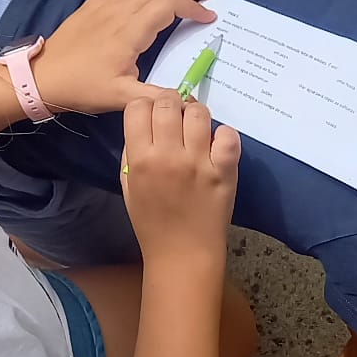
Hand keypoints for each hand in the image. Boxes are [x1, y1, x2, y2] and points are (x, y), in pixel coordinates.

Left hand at [35, 0, 215, 115]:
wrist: (43, 76)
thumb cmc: (83, 87)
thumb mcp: (120, 98)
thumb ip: (155, 97)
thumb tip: (189, 101)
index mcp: (129, 31)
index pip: (168, 5)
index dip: (192, 8)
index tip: (209, 17)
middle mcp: (119, 10)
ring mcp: (105, 3)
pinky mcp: (93, 3)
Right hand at [119, 96, 240, 261]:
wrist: (183, 253)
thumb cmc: (152, 223)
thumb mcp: (128, 186)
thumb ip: (131, 151)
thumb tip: (143, 122)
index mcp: (140, 159)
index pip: (138, 106)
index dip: (144, 106)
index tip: (151, 115)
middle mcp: (168, 156)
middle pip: (167, 102)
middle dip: (169, 103)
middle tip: (174, 117)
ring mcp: (198, 162)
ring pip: (198, 112)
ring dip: (195, 115)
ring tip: (195, 130)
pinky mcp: (224, 171)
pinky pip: (228, 135)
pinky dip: (224, 134)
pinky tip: (217, 145)